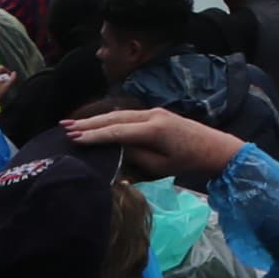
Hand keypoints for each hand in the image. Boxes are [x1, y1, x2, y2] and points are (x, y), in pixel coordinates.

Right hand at [58, 105, 242, 180]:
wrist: (214, 147)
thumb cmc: (188, 161)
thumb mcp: (161, 166)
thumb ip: (137, 156)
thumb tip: (115, 148)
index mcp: (154, 129)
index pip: (117, 131)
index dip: (94, 135)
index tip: (74, 137)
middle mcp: (152, 115)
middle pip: (114, 118)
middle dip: (88, 123)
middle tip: (64, 127)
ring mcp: (154, 111)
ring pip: (119, 114)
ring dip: (95, 119)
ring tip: (72, 123)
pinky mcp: (155, 112)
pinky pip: (127, 114)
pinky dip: (109, 118)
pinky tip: (95, 122)